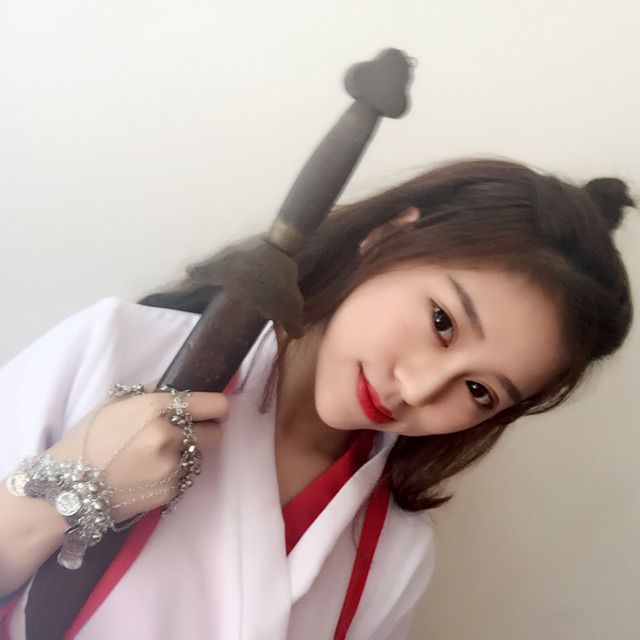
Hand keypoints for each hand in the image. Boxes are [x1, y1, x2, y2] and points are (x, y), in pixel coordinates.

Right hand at [46, 385, 227, 521]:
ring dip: (188, 454)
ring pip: (200, 456)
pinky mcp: (170, 490)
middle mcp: (170, 435)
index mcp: (158, 407)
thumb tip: (184, 389)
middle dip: (206, 432)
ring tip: (156, 457)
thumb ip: (154, 392)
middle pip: (215, 433)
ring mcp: (172, 465)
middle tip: (188, 434)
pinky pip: (184, 476)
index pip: (214, 404)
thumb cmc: (88, 439)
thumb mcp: (117, 403)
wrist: (67, 488)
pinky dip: (173, 474)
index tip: (215, 410)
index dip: (217, 407)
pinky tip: (148, 475)